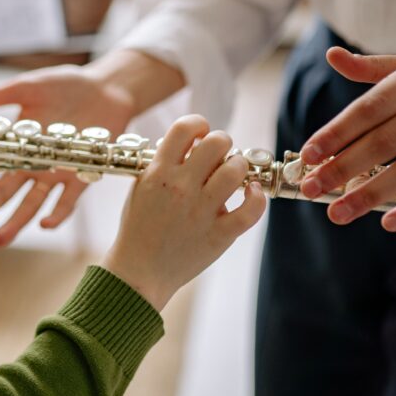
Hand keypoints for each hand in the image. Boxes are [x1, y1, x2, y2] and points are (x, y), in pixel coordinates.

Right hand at [0, 64, 137, 245]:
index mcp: (12, 145)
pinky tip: (44, 225)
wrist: (105, 88)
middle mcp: (30, 164)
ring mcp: (54, 173)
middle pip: (1, 192)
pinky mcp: (81, 177)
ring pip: (30, 203)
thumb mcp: (25, 87)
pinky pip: (67, 202)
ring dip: (15, 222)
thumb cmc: (64, 85)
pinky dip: (57, 213)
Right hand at [101, 115, 265, 310]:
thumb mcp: (140, 187)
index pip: (184, 128)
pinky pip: (251, 210)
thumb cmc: (138, 228)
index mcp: (158, 172)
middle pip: (217, 143)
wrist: (138, 271)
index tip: (200, 135)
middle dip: (222, 144)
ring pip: (236, 170)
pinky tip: (251, 195)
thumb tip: (190, 144)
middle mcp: (180, 187)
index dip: (198, 125)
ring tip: (234, 177)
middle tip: (219, 158)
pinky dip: (257, 198)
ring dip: (239, 168)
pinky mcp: (219, 234)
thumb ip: (162, 164)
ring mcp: (201, 211)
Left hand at [299, 49, 395, 230]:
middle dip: (343, 168)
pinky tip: (390, 222)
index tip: (308, 155)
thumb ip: (375, 68)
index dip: (337, 133)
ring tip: (339, 213)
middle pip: (386, 141)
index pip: (370, 108)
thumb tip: (332, 55)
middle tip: (310, 189)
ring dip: (373, 194)